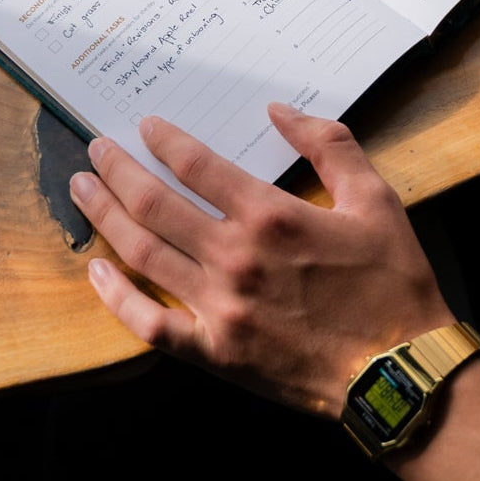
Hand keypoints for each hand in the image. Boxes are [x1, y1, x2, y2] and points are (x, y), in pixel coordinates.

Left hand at [69, 104, 454, 416]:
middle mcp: (234, 258)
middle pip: (154, 204)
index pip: (196, 165)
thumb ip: (328, 144)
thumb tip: (279, 109)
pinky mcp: (214, 352)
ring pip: (143, 254)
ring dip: (106, 216)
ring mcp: (218, 308)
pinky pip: (150, 323)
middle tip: (95, 148)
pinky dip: (117, 297)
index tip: (145, 126)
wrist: (397, 371)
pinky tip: (97, 272)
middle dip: (117, 170)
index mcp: (270, 215)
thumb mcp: (374, 197)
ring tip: (82, 189)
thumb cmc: (391, 281)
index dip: (164, 140)